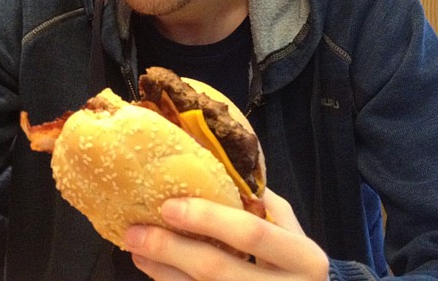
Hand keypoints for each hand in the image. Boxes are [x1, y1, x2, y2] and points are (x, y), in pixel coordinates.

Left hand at [123, 188, 328, 279]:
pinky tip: (155, 270)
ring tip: (136, 250)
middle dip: (170, 249)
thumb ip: (262, 203)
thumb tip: (218, 167)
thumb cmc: (296, 261)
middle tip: (134, 233)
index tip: (168, 206)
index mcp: (303, 258)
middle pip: (216, 269)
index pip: (251, 233)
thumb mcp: (290, 229)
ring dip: (162, 272)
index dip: (208, 218)